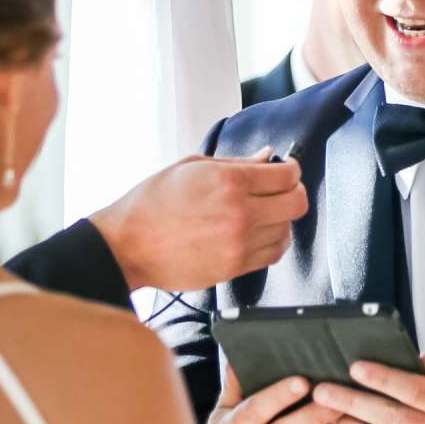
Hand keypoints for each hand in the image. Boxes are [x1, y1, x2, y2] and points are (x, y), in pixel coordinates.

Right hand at [91, 155, 306, 292]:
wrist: (128, 245)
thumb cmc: (152, 203)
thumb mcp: (191, 166)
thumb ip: (237, 162)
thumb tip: (268, 156)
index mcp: (228, 181)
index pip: (286, 175)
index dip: (290, 169)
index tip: (285, 169)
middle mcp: (239, 213)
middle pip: (296, 203)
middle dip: (293, 191)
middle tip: (281, 189)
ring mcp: (239, 244)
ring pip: (287, 229)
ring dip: (281, 218)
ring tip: (263, 212)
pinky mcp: (235, 267)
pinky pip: (273, 253)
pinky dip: (273, 241)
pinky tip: (257, 233)